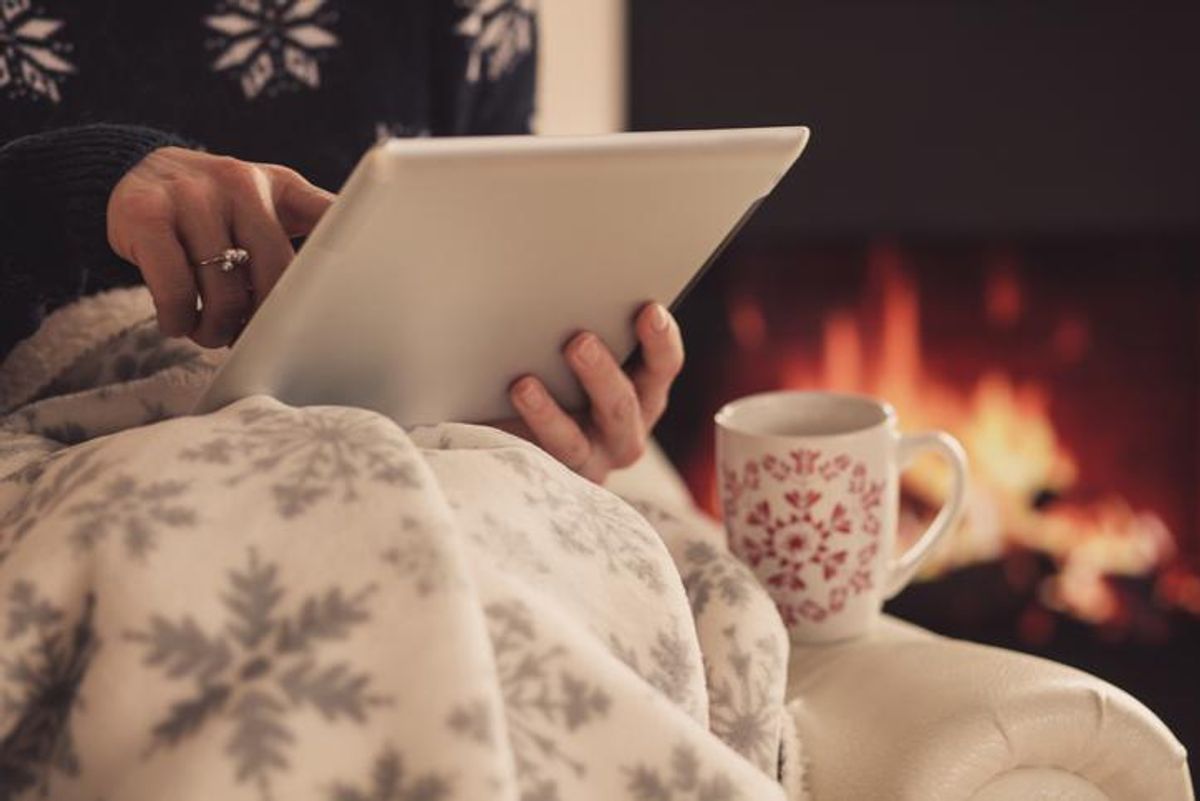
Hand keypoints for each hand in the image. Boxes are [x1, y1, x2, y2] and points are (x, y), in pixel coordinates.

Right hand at [107, 147, 334, 347]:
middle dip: (268, 321)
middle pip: (275, 274)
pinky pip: (175, 290)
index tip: (350, 300)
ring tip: (211, 332)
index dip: (341, 262)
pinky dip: (179, 319)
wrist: (138, 171)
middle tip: (251, 338)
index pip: (328, 219)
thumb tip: (363, 274)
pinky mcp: (145, 215)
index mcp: (280, 185)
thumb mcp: (271, 201)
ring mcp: (191, 195)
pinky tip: (178, 321)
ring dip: (218, 329)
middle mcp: (239, 182)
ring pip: (223, 290)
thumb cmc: (219, 205)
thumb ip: (314, 226)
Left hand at [506, 302, 684, 483]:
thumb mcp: (580, 356)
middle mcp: (623, 432)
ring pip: (575, 443)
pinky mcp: (550, 480)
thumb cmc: (560, 377)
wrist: (514, 437)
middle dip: (601, 374)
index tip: (649, 310)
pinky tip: (504, 410)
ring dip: (550, 414)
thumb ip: (589, 334)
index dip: (661, 340)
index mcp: (643, 392)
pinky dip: (518, 437)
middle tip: (580, 342)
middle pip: (623, 407)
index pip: (663, 366)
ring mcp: (587, 461)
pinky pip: (536, 461)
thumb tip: (567, 290)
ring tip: (524, 385)